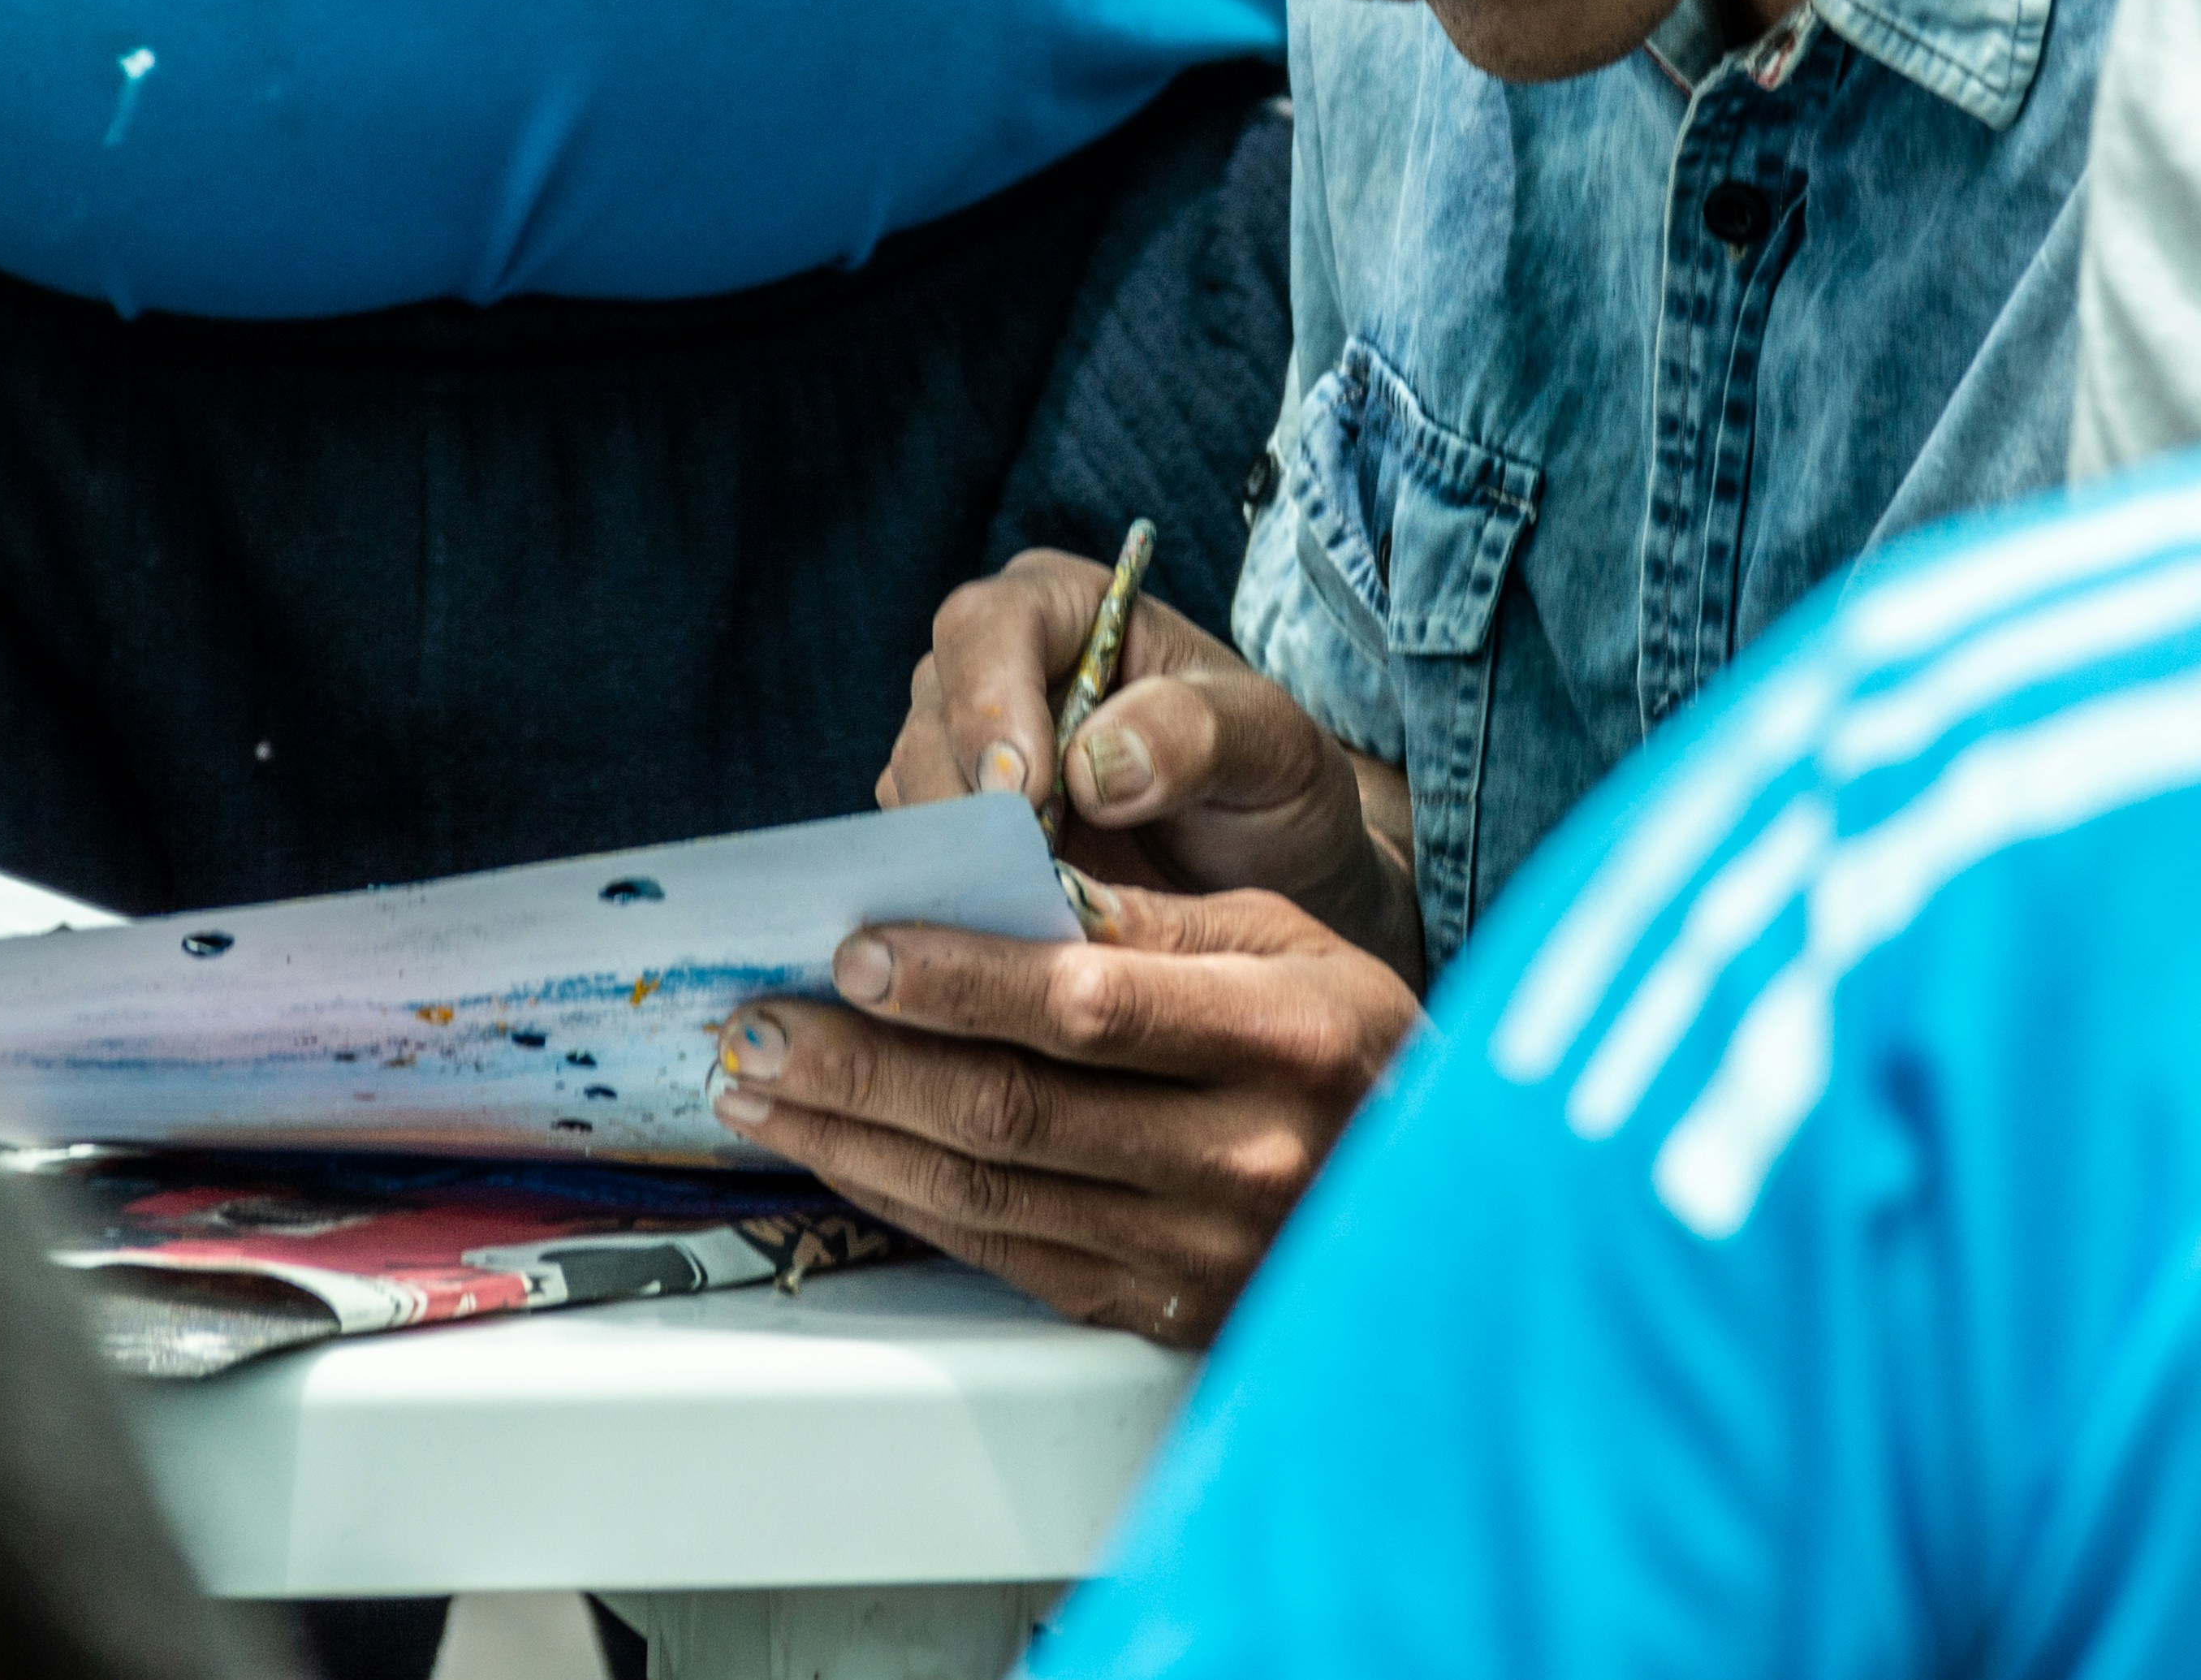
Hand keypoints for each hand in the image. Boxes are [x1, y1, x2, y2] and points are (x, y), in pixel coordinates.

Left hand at [711, 875, 1416, 1347]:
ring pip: (989, 1195)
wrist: (1442, 1208)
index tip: (859, 950)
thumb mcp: (1287, 942)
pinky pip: (1004, 1255)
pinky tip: (843, 1153)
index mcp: (1281, 1039)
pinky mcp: (1156, 1311)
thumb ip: (1154, 921)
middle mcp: (1239, 1158)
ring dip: (854, 1137)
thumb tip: (1003, 889)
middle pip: (1014, 1111)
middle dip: (864, 1064)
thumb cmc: (1351, 1043)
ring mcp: (1195, 1253)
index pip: (1089, 1008)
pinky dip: (905, 1202)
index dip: (961, 981)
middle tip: (758, 1022)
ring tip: (763, 1085)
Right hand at [881, 547, 1420, 974]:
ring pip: (912, 797)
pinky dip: (950, 906)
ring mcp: (962, 754)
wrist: (1270, 872)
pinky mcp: (951, 837)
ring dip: (955, 864)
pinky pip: (918, 866)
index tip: (1023, 793)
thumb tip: (1093, 766)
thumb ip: (1197, 735)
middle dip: (963, 801)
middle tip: (1016, 880)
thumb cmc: (1273, 784)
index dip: (989, 703)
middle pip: (931, 715)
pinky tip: (1002, 947)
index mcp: (1065, 608)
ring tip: (1023, 922)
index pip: (988, 626)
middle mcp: (994, 669)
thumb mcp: (1272, 747)